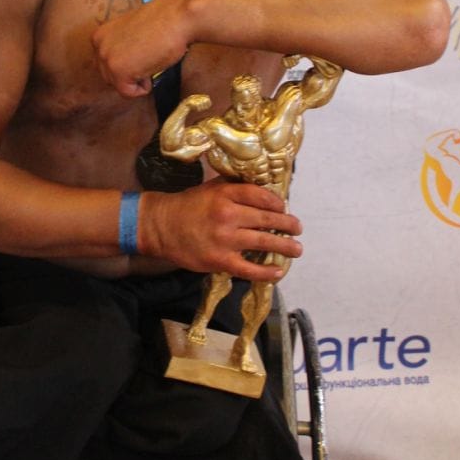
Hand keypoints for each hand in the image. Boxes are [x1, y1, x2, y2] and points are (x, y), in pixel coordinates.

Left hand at [92, 0, 191, 97]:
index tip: (140, 56)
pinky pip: (128, 93)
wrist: (179, 17)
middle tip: (147, 58)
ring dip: (137, 79)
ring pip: (119, 86)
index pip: (106, 64)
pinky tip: (152, 66)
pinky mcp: (119, 72)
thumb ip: (122, 46)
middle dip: (129, 74)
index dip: (127, 64)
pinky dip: (143, 87)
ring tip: (150, 59)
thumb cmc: (163, 21)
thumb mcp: (132, 32)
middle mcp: (99, 47)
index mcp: (100, 35)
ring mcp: (107, 59)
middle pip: (110, 77)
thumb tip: (126, 61)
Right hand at [138, 179, 302, 280]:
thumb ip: (235, 187)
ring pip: (263, 242)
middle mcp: (227, 215)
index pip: (261, 196)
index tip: (283, 208)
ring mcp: (225, 239)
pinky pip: (248, 268)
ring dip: (284, 246)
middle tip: (297, 228)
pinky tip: (278, 271)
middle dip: (287, 224)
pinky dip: (266, 272)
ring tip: (296, 249)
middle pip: (267, 219)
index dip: (277, 203)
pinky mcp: (220, 260)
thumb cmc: (188, 206)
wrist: (161, 226)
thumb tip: (263, 192)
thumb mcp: (211, 188)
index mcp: (226, 195)